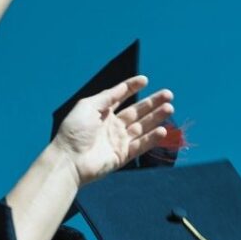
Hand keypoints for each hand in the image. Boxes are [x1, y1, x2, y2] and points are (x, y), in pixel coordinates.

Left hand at [51, 77, 172, 185]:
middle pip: (137, 112)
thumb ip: (108, 97)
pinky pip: (141, 145)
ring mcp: (119, 140)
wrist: (70, 159)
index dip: (132, 88)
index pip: (121, 97)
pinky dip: (152, 138)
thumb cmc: (74, 131)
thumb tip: (122, 87)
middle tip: (168, 94)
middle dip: (153, 103)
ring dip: (157, 117)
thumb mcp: (88, 106)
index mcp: (102, 112)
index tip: (145, 80)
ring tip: (170, 108)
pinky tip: (162, 130)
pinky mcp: (124, 155)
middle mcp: (113, 125)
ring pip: (143, 127)